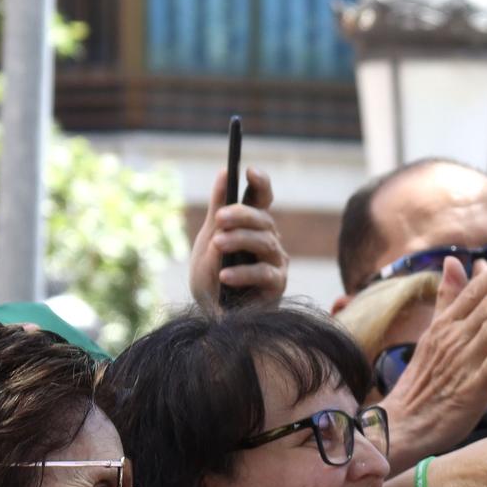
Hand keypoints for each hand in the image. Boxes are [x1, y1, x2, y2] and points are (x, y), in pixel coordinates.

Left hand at [190, 166, 288, 306]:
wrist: (212, 316)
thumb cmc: (212, 277)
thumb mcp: (209, 238)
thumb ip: (218, 208)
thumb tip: (225, 172)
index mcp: (253, 226)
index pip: (262, 199)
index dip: (260, 183)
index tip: (249, 170)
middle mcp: (270, 241)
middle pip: (263, 220)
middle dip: (242, 215)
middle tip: (219, 217)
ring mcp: (276, 263)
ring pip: (265, 242)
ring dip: (240, 240)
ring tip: (218, 244)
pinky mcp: (277, 286)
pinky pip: (264, 274)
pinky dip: (243, 273)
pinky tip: (225, 275)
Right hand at [379, 253, 486, 469]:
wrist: (402, 425)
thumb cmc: (422, 382)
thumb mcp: (432, 333)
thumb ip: (447, 298)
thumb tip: (453, 261)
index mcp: (444, 327)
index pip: (472, 294)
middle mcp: (454, 341)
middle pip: (485, 306)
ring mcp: (463, 364)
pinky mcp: (471, 389)